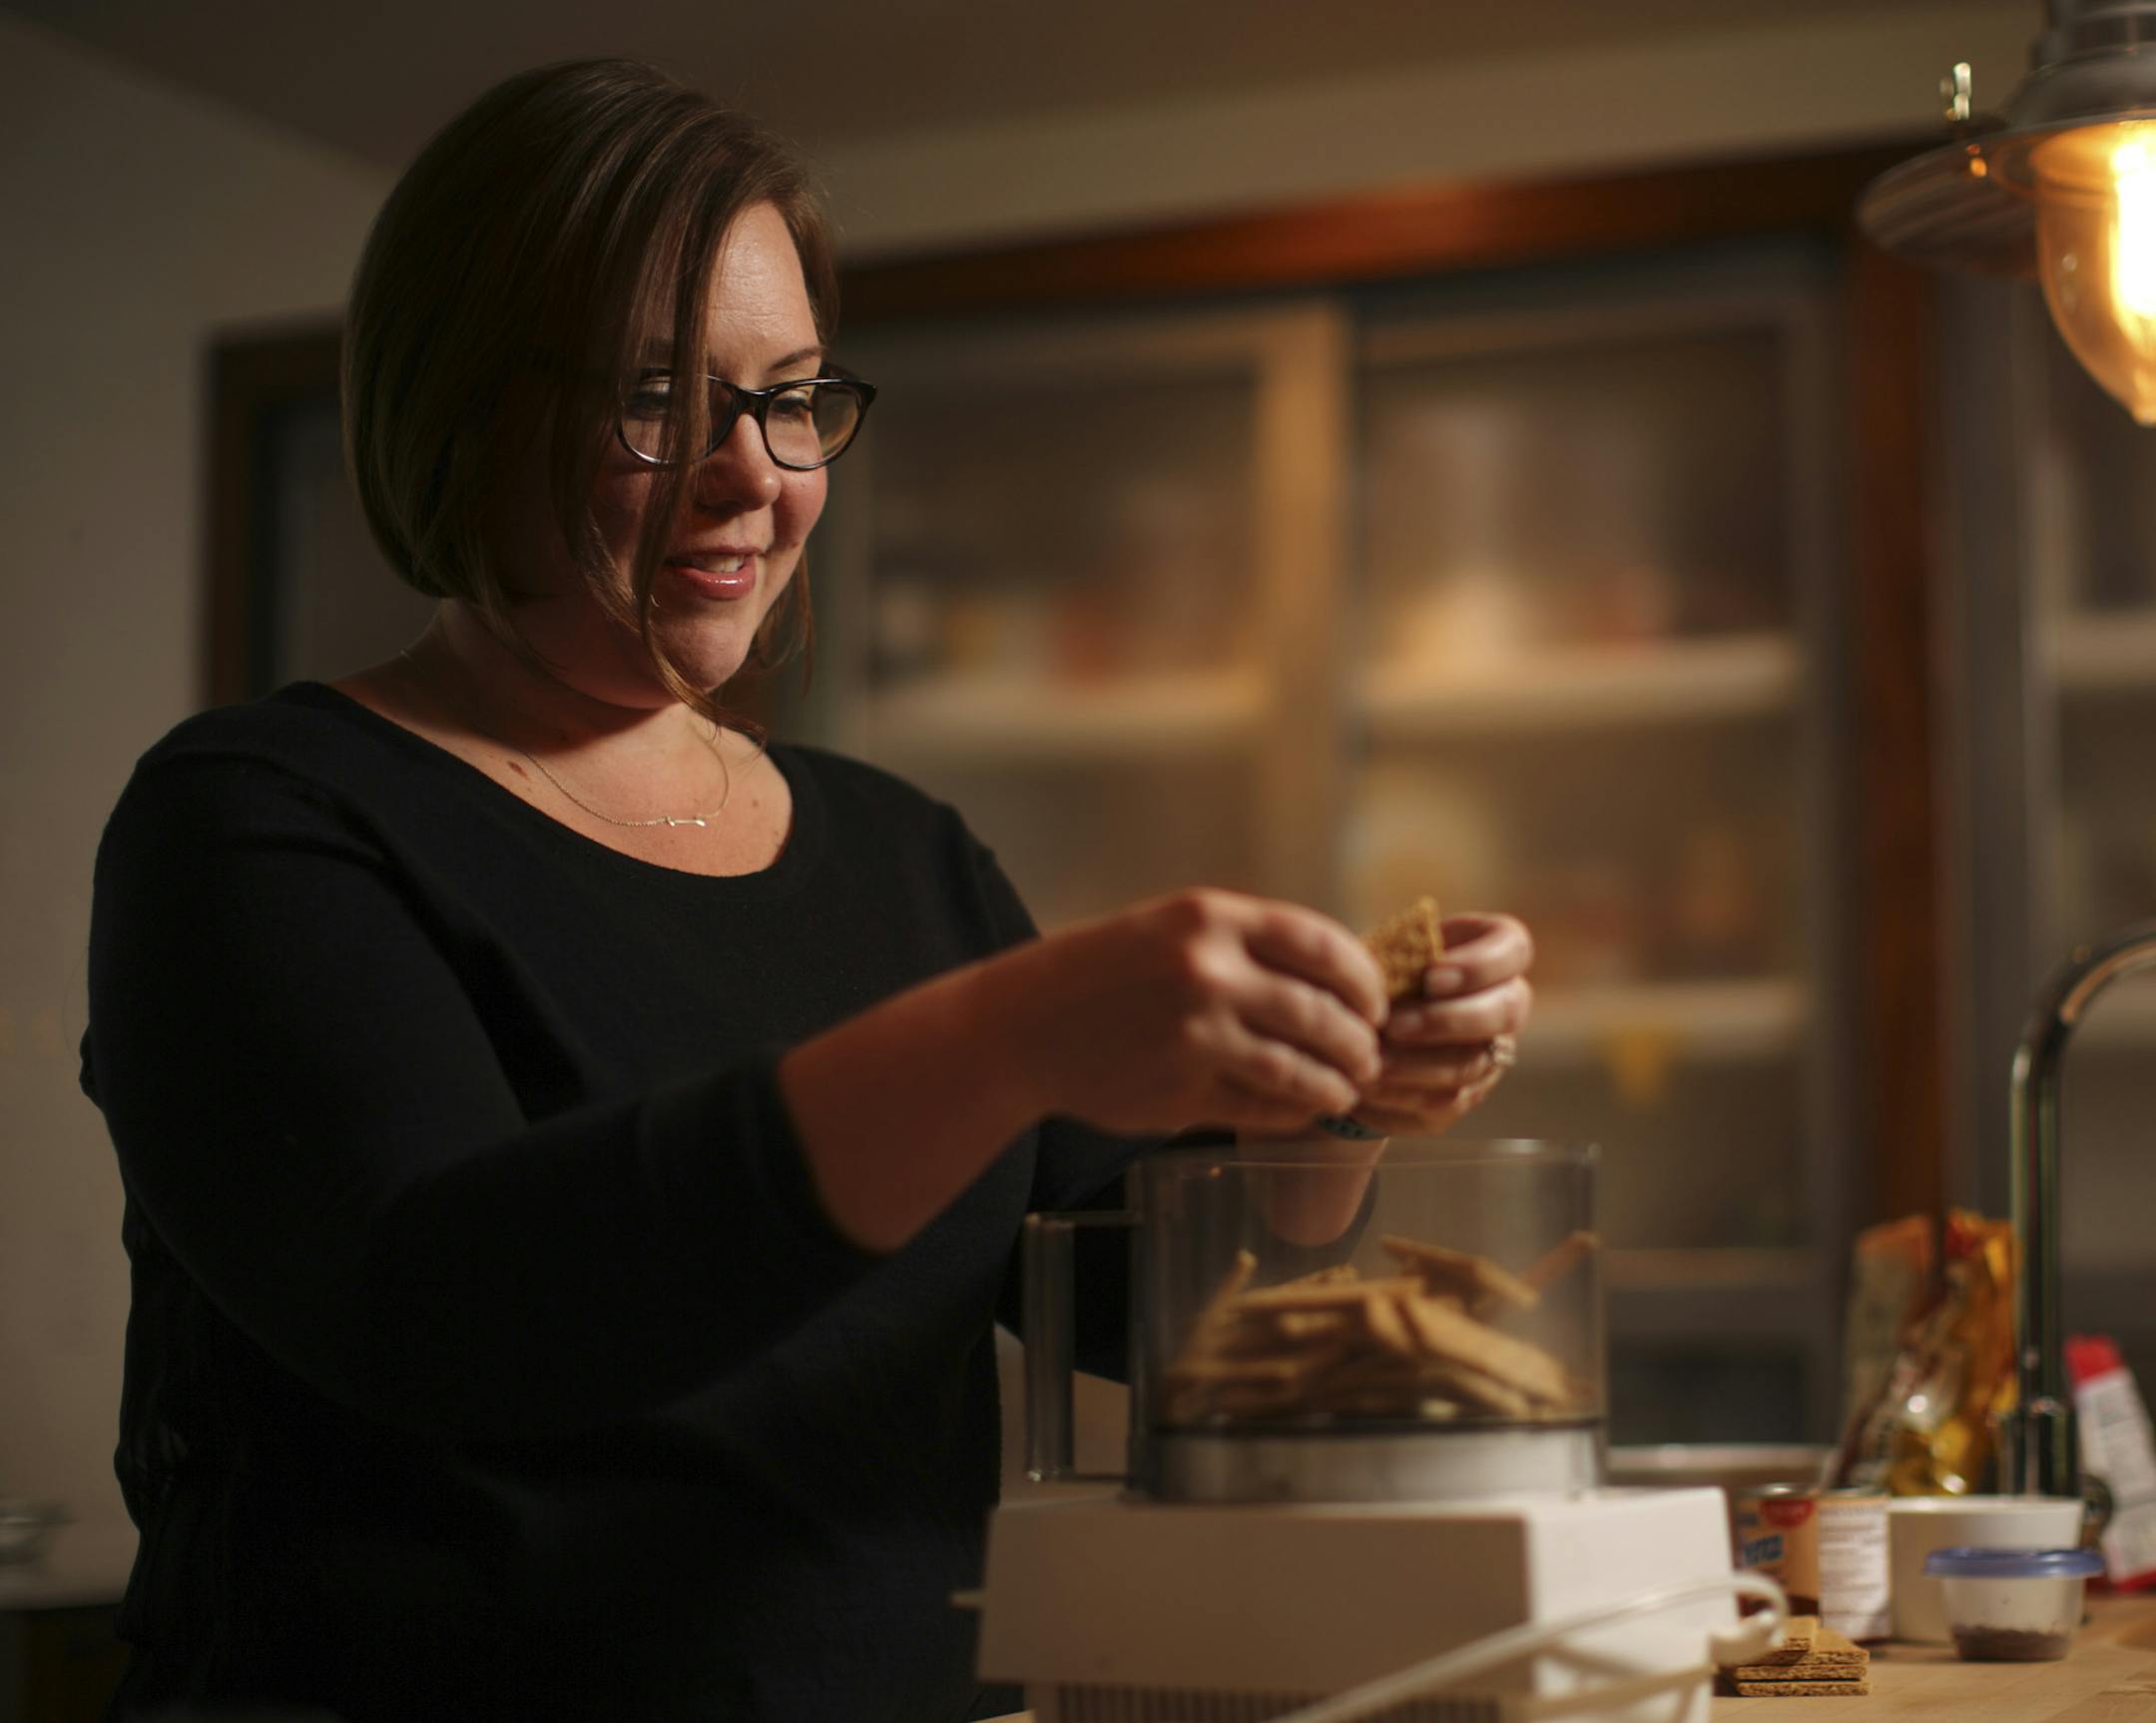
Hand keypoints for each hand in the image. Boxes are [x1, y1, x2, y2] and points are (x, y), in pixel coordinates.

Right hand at [992, 888, 1388, 1135]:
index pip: (1322, 944)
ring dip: (1336, 1085)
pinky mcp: (1180, 1093)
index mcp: (1209, 919)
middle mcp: (1206, 973)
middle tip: (1370, 1056)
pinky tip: (1300, 1110)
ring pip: (1300, 1069)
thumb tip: (1340, 975)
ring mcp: (1194, 1036)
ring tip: (1345, 1090)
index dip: (1364, 978)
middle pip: (1321, 1013)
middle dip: (1359, 1042)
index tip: (1377, 1002)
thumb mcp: (1172, 928)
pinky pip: (1260, 1107)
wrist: (1024, 1026)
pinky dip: (1292, 1112)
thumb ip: (1247, 944)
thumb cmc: (1105, 973)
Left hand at [1337, 912, 1533, 1136]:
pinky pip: (1446, 1102)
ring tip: (1372, 1060)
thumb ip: (1394, 958)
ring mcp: (1491, 1053)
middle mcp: (1504, 1003)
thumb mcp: (1383, 952)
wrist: (1361, 1020)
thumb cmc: (1377, 969)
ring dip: (1417, 1065)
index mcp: (1494, 951)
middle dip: (1447, 1021)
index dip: (1479, 966)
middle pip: (1506, 1012)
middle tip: (1394, 1025)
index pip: (1514, 949)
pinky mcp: (1465, 1095)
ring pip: (1472, 1063)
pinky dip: (1402, 1095)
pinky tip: (1368, 1087)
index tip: (1431, 976)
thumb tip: (1381, 982)